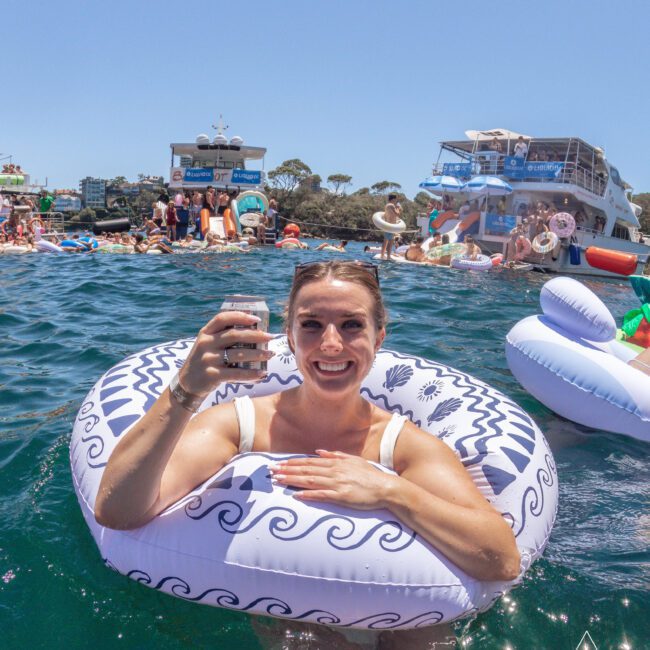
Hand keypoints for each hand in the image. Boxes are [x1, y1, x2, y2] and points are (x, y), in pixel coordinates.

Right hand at [179, 311, 274, 395]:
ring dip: (257, 354)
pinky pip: (236, 374)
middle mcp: (205, 343)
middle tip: (270, 337)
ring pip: (238, 354)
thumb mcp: (208, 344)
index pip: (222, 318)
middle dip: (255, 335)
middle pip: (234, 335)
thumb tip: (255, 331)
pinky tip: (262, 373)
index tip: (256, 319)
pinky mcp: (211, 375)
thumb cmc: (205, 361)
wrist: (187, 384)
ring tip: (270, 354)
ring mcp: (208, 359)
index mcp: (205, 333)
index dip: (240, 316)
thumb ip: (223, 337)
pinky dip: (251, 374)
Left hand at [269, 450, 397, 509]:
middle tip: (271, 471)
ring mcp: (337, 484)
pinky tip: (296, 495)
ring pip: (310, 481)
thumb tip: (318, 451)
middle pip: (306, 470)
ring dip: (292, 480)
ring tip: (278, 480)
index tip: (279, 463)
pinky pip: (322, 495)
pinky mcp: (342, 496)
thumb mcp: (353, 460)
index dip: (292, 463)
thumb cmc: (370, 475)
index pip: (309, 462)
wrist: (386, 488)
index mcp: (336, 462)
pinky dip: (308, 495)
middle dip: (287, 470)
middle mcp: (334, 471)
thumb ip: (335, 455)